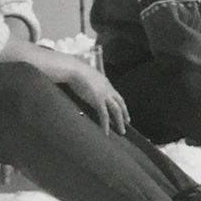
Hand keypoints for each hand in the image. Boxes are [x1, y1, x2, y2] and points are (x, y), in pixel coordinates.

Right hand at [0, 41, 129, 133]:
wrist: (72, 68)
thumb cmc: (74, 70)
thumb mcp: (84, 75)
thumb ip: (86, 81)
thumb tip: (80, 84)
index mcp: (105, 82)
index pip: (116, 95)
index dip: (120, 103)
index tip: (123, 109)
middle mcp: (107, 89)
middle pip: (120, 103)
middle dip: (124, 113)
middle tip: (128, 122)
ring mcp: (104, 95)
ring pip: (116, 111)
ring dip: (120, 122)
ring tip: (122, 132)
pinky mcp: (98, 101)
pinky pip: (104, 115)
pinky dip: (106, 125)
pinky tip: (106, 132)